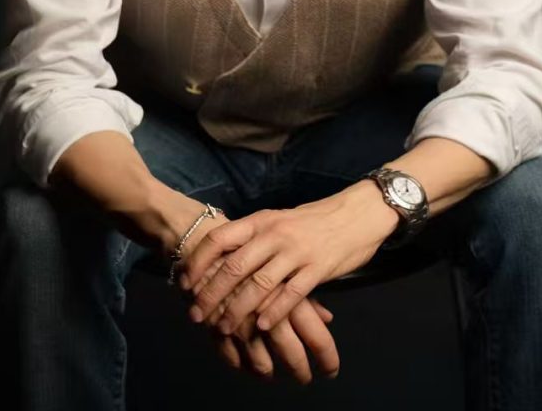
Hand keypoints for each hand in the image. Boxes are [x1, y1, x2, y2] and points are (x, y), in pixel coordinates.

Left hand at [181, 187, 392, 336]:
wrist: (356, 215)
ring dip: (237, 309)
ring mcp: (297, 251)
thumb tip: (220, 258)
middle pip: (235, 266)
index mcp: (262, 220)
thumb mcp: (279, 221)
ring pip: (259, 284)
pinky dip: (273, 312)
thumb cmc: (313, 221)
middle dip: (212, 293)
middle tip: (196, 314)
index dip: (200, 261)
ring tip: (222, 328)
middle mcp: (275, 234)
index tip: (185, 283)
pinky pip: (290, 294)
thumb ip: (253, 238)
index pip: (221, 238)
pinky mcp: (317, 268)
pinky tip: (260, 327)